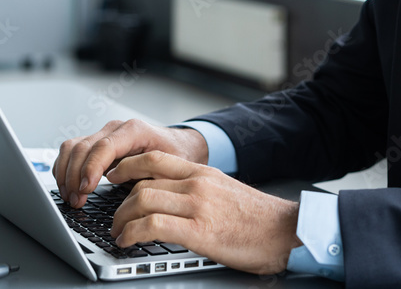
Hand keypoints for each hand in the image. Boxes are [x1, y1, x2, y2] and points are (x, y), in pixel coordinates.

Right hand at [53, 119, 208, 207]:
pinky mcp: (96, 143)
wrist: (179, 145)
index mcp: (135, 130)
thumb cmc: (176, 155)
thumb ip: (147, 172)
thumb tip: (123, 188)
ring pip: (71, 147)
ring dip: (66, 174)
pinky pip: (71, 151)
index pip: (104, 146)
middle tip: (77, 201)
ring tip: (72, 198)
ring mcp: (104, 134)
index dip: (91, 168)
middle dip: (74, 176)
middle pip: (82, 147)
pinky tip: (69, 188)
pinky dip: (65, 170)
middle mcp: (115, 128)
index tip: (86, 189)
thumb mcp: (170, 165)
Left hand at [107, 151, 301, 275]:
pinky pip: (152, 226)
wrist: (285, 231)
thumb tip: (171, 198)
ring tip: (119, 233)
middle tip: (115, 218)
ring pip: (142, 201)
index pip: (155, 159)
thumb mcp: (225, 191)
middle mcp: (198, 185)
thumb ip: (199, 189)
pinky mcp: (199, 231)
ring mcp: (198, 206)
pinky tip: (128, 241)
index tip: (115, 177)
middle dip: (120, 203)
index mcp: (203, 173)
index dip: (128, 167)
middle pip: (142, 183)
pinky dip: (132, 234)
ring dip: (121, 220)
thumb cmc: (258, 218)